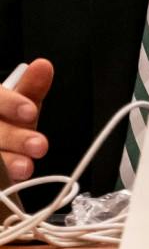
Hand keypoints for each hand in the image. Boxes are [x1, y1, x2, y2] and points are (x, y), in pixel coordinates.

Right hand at [2, 59, 52, 183]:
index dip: (11, 104)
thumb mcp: (18, 108)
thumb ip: (30, 89)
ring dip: (7, 162)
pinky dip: (0, 177)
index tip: (31, 111)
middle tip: (40, 146)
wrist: (0, 154)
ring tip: (26, 168)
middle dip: (15, 138)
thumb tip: (44, 65)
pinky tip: (8, 183)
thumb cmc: (6, 127)